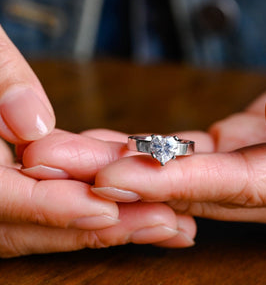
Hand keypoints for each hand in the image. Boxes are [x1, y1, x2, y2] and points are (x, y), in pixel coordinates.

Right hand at [0, 29, 194, 256]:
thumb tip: (31, 122)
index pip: (1, 197)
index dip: (54, 208)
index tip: (107, 210)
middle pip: (32, 225)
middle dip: (98, 227)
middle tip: (161, 223)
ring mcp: (1, 187)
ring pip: (47, 222)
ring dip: (106, 226)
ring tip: (165, 223)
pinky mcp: (20, 181)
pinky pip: (55, 201)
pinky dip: (93, 208)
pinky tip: (135, 208)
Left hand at [88, 55, 265, 236]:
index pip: (232, 185)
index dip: (171, 182)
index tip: (111, 178)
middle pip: (192, 189)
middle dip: (124, 182)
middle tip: (61, 169)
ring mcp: (252, 172)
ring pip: (182, 174)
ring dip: (126, 166)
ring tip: (70, 157)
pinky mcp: (240, 151)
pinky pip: (190, 156)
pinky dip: (152, 153)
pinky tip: (115, 147)